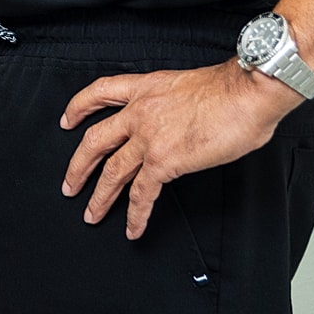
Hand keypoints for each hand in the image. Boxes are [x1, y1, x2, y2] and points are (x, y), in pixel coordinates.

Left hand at [59, 62, 301, 238]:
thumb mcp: (188, 85)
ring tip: (91, 213)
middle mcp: (140, 111)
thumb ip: (175, 104)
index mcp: (146, 87)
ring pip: (112, 171)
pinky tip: (132, 228)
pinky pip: (142, 194)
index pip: (100, 93)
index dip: (79, 108)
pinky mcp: (163, 162)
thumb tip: (181, 122)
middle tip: (69, 184)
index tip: (67, 120)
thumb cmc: (232, 88)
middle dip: (78, 166)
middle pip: (95, 140)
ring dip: (99, 196)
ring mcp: (148, 137)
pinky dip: (136, 215)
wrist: (246, 92)